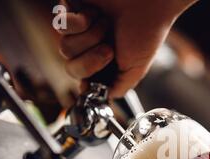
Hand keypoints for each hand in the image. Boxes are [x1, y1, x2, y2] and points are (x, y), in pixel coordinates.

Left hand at [56, 0, 196, 96]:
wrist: (149, 3)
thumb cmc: (147, 30)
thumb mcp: (137, 69)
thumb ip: (119, 87)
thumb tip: (105, 99)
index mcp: (105, 61)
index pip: (83, 80)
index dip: (88, 81)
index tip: (96, 81)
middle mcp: (90, 46)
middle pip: (71, 69)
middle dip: (91, 61)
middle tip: (109, 49)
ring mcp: (79, 28)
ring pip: (66, 48)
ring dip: (91, 38)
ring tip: (107, 26)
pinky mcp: (71, 8)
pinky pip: (61, 25)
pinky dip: (80, 22)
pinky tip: (96, 14)